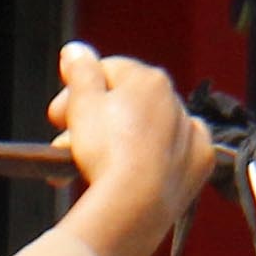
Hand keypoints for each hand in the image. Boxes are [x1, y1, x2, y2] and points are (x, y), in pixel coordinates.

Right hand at [47, 44, 210, 255]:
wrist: (135, 206)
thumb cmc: (106, 152)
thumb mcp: (82, 103)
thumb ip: (80, 71)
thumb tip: (76, 49)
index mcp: (147, 79)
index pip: (106, 71)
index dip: (76, 92)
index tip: (57, 117)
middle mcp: (174, 100)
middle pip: (125, 102)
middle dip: (93, 121)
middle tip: (65, 145)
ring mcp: (189, 132)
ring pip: (148, 128)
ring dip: (121, 139)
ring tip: (93, 166)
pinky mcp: (198, 163)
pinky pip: (176, 152)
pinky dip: (159, 156)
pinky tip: (141, 166)